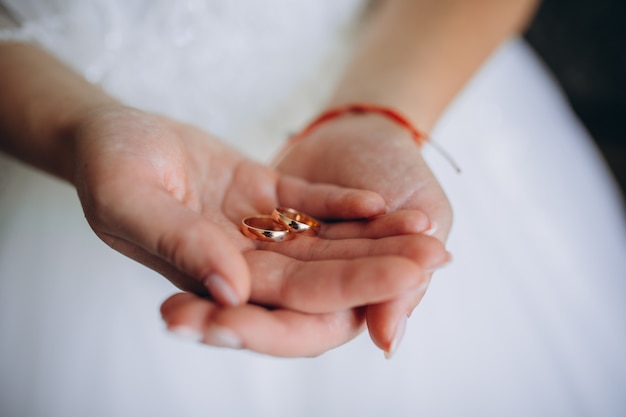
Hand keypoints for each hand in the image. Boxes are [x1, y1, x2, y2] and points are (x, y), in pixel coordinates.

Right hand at [71, 105, 448, 355]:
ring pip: (324, 243)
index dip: (344, 293)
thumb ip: (179, 247)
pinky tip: (383, 201)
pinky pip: (310, 204)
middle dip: (378, 271)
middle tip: (433, 259)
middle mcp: (242, 264)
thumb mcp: (128, 202)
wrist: (112, 135)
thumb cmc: (109, 167)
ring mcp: (256, 231)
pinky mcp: (263, 195)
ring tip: (427, 231)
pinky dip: (344, 202)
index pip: (285, 302)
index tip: (400, 284)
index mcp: (210, 280)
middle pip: (319, 277)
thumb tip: (233, 290)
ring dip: (375, 238)